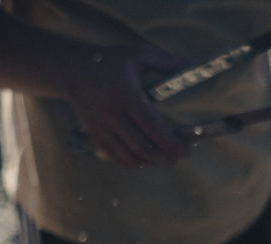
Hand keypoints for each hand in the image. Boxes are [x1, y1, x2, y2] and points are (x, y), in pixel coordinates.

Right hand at [61, 42, 190, 169]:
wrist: (73, 71)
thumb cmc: (111, 62)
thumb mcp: (138, 53)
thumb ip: (167, 62)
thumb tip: (197, 65)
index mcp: (125, 94)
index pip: (151, 126)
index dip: (170, 144)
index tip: (186, 150)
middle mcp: (112, 114)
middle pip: (143, 146)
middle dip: (165, 156)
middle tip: (179, 155)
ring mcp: (101, 128)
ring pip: (130, 156)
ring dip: (151, 162)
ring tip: (164, 157)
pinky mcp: (94, 137)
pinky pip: (116, 159)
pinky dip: (133, 164)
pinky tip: (145, 160)